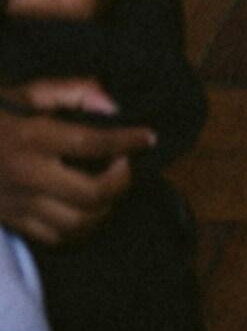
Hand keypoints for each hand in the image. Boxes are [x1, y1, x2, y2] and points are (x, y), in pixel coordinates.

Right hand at [0, 79, 153, 246]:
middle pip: (92, 193)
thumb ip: (71, 92)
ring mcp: (20, 205)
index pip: (91, 143)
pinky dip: (83, 228)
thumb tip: (111, 105)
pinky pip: (57, 238)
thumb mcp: (25, 92)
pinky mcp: (13, 223)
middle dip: (121, 181)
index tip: (149, 137)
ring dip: (106, 208)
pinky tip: (90, 210)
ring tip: (112, 187)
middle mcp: (28, 175)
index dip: (126, 141)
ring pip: (78, 223)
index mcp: (33, 138)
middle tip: (127, 164)